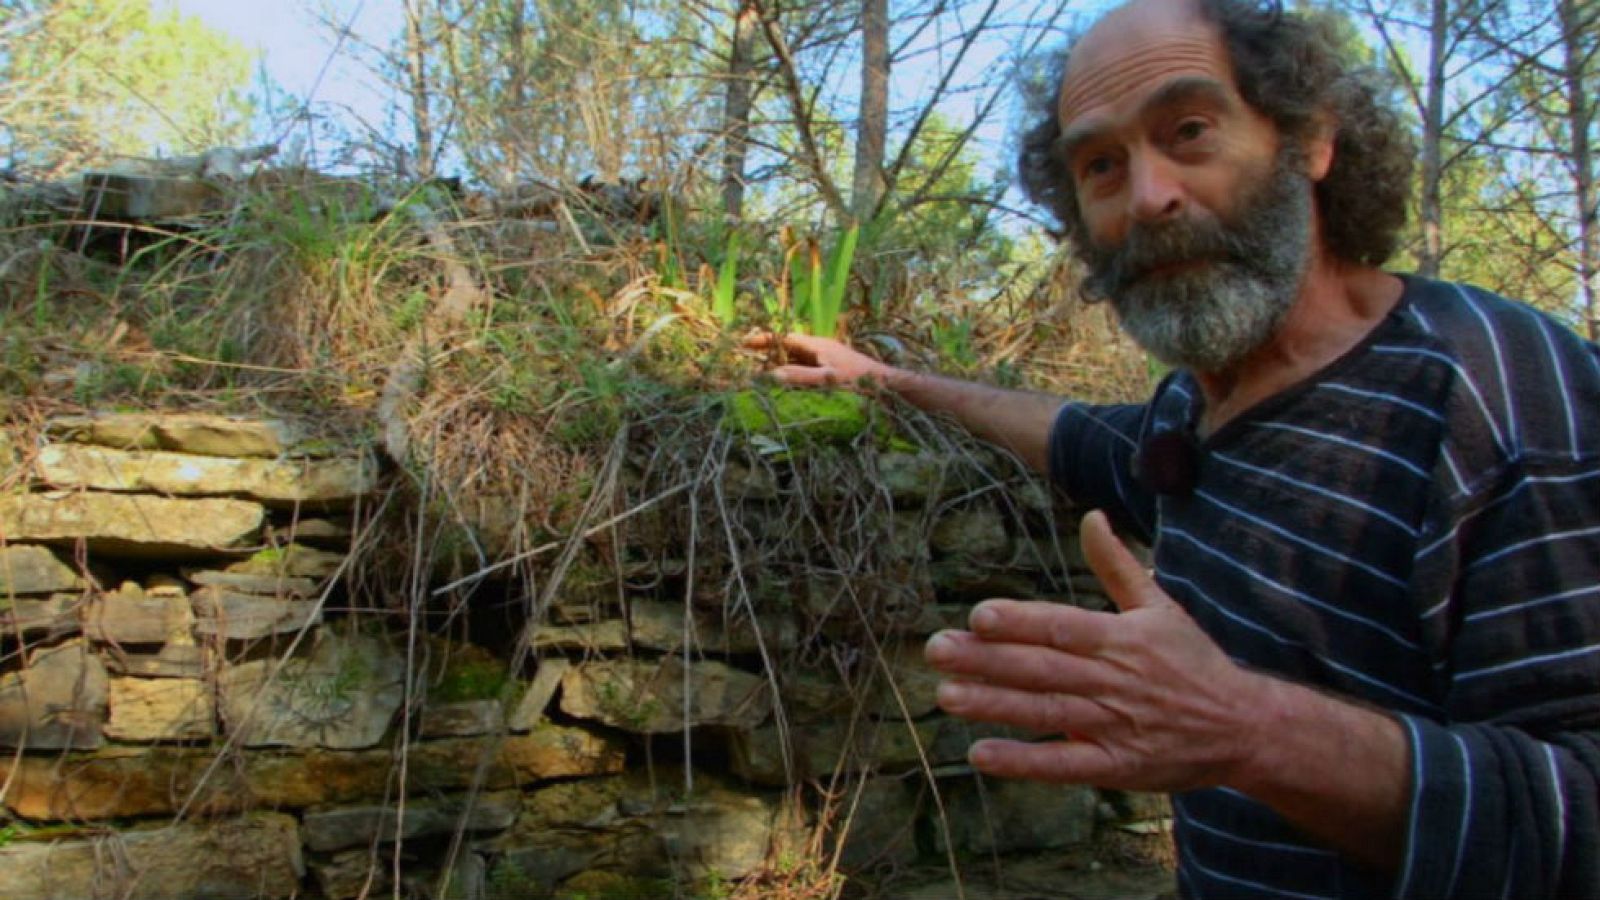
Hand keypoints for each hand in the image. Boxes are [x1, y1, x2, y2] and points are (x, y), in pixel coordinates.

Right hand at [745, 332, 897, 388]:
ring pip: (796, 354)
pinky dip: (792, 367)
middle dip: (768, 349)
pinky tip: (787, 377)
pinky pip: (805, 363)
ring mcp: (825, 355)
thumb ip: (801, 376)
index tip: (745, 342)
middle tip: (747, 355)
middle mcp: (819, 346)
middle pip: (788, 344)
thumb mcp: (828, 380)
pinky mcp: (830, 364)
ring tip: (760, 368)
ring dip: (779, 359)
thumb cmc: (858, 380)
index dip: (764, 340)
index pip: (785, 338)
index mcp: (817, 345)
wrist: (885, 382)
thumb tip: (773, 375)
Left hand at [924, 509, 1270, 791]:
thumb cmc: (1193, 661)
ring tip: (946, 695)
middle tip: (937, 651)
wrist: (1244, 727)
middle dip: (987, 660)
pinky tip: (982, 753)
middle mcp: (1114, 680)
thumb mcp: (1160, 606)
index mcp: (1121, 638)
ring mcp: (1115, 725)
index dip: (1020, 622)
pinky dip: (1024, 760)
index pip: (1062, 626)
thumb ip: (1117, 565)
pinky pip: (1064, 765)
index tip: (977, 616)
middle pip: (1042, 668)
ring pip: (1046, 712)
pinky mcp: (1117, 767)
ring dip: (994, 705)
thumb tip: (1092, 517)